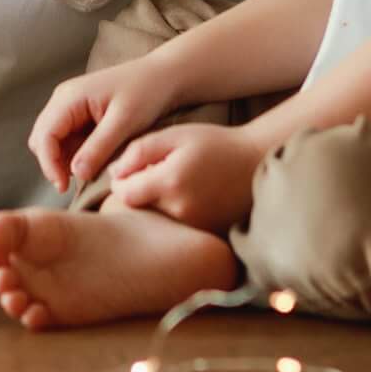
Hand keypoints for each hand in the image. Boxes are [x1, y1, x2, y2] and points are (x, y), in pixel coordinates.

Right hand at [28, 55, 183, 192]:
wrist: (164, 76)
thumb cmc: (147, 92)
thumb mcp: (124, 122)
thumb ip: (98, 147)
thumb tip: (74, 173)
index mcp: (70, 97)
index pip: (45, 136)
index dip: (49, 164)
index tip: (63, 187)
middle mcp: (63, 99)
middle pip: (42, 139)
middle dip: (53, 163)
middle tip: (72, 185)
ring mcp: (70, 106)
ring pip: (52, 141)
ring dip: (63, 159)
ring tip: (86, 174)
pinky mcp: (80, 114)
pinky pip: (67, 139)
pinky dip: (74, 154)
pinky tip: (93, 163)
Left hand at [106, 122, 267, 232]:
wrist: (257, 161)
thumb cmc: (214, 143)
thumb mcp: (174, 135)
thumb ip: (139, 151)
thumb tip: (113, 173)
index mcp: (170, 182)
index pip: (124, 194)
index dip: (121, 183)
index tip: (130, 173)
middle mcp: (181, 210)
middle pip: (140, 211)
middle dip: (139, 196)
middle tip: (150, 179)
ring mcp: (196, 227)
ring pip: (157, 224)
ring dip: (157, 209)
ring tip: (174, 189)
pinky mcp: (207, 236)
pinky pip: (178, 232)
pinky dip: (175, 220)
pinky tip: (189, 201)